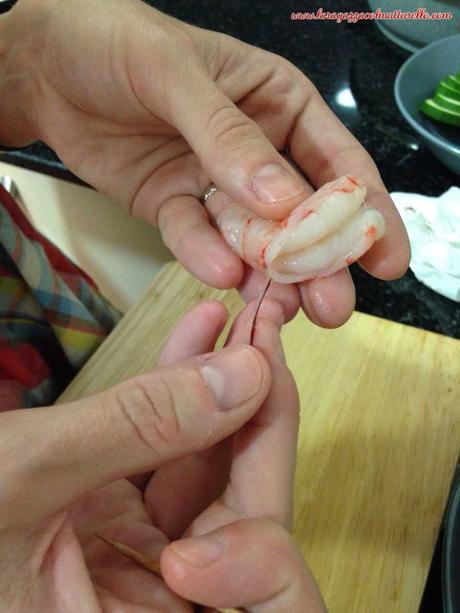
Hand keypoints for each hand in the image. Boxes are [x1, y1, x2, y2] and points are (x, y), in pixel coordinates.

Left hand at [0, 0, 408, 326]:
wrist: (47, 70)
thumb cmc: (119, 46)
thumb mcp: (178, 78)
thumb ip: (230, 139)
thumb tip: (284, 202)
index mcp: (279, 105)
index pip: (336, 162)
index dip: (365, 211)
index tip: (385, 260)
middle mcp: (257, 150)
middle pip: (301, 212)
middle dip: (320, 261)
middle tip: (335, 307)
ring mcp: (217, 183)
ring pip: (254, 236)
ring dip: (269, 273)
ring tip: (284, 308)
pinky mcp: (178, 207)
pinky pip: (197, 237)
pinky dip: (207, 256)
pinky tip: (220, 275)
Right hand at [0, 300, 324, 610]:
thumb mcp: (25, 475)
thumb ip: (141, 430)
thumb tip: (246, 374)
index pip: (253, 573)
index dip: (269, 464)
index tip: (269, 376)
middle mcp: (143, 601)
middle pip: (234, 508)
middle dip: (253, 409)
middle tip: (265, 330)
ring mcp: (125, 555)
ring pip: (198, 467)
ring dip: (219, 386)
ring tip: (237, 319)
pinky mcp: (103, 513)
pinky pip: (159, 450)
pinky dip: (175, 391)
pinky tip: (196, 336)